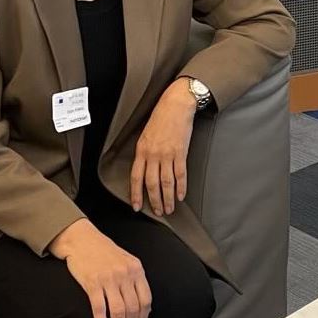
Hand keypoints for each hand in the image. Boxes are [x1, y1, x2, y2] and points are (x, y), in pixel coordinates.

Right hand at [48, 219, 150, 317]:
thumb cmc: (104, 252)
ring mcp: (109, 279)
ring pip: (119, 312)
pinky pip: (100, 309)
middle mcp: (125, 274)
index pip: (146, 301)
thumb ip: (134, 280)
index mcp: (136, 270)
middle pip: (133, 309)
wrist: (82, 240)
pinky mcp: (92, 283)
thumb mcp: (126, 261)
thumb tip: (142, 306)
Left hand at [130, 78, 196, 215]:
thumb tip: (145, 169)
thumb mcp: (145, 134)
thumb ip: (144, 152)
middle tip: (158, 212)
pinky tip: (181, 195)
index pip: (136, 177)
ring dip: (168, 198)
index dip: (136, 194)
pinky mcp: (180, 153)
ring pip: (166, 183)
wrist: (176, 105)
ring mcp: (167, 154)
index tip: (137, 206)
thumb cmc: (161, 117)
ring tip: (170, 208)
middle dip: (154, 201)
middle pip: (152, 184)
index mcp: (141, 150)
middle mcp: (153, 154)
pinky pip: (180, 174)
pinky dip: (181, 187)